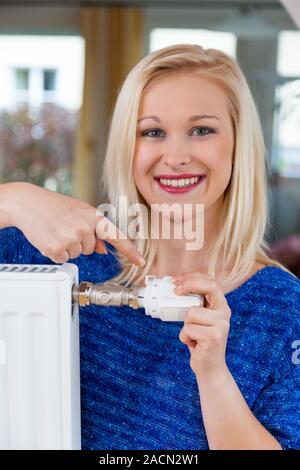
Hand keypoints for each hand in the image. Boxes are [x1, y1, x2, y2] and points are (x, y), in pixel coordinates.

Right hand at [4, 182, 144, 265]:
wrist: (28, 203)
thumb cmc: (54, 205)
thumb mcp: (78, 211)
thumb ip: (93, 229)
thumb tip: (102, 248)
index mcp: (94, 216)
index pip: (117, 236)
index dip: (130, 251)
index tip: (140, 262)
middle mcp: (85, 228)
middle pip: (91, 249)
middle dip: (79, 242)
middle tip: (65, 227)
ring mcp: (71, 239)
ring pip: (77, 254)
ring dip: (67, 247)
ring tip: (57, 231)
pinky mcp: (57, 249)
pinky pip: (63, 258)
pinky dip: (56, 252)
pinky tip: (50, 238)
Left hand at [173, 272, 230, 377]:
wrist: (210, 367)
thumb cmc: (200, 340)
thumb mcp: (199, 319)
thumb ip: (193, 304)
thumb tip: (173, 288)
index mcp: (220, 305)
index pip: (211, 281)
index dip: (193, 277)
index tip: (177, 280)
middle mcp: (224, 313)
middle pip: (208, 287)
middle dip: (188, 285)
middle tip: (174, 290)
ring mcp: (221, 325)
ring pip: (191, 313)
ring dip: (185, 325)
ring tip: (193, 334)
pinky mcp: (214, 337)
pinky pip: (188, 329)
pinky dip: (185, 337)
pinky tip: (193, 344)